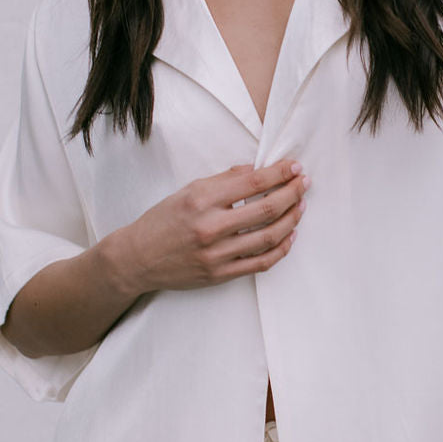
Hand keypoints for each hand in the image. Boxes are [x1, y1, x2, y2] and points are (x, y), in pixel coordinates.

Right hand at [125, 159, 309, 293]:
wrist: (138, 258)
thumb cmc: (162, 221)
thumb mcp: (188, 190)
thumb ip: (223, 181)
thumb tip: (255, 170)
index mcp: (201, 199)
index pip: (252, 183)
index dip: (279, 173)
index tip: (294, 166)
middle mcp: (210, 226)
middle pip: (266, 209)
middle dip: (292, 193)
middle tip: (304, 183)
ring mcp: (216, 254)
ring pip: (268, 237)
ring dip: (292, 219)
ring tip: (301, 206)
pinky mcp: (220, 274)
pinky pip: (260, 263)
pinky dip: (280, 249)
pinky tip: (289, 235)